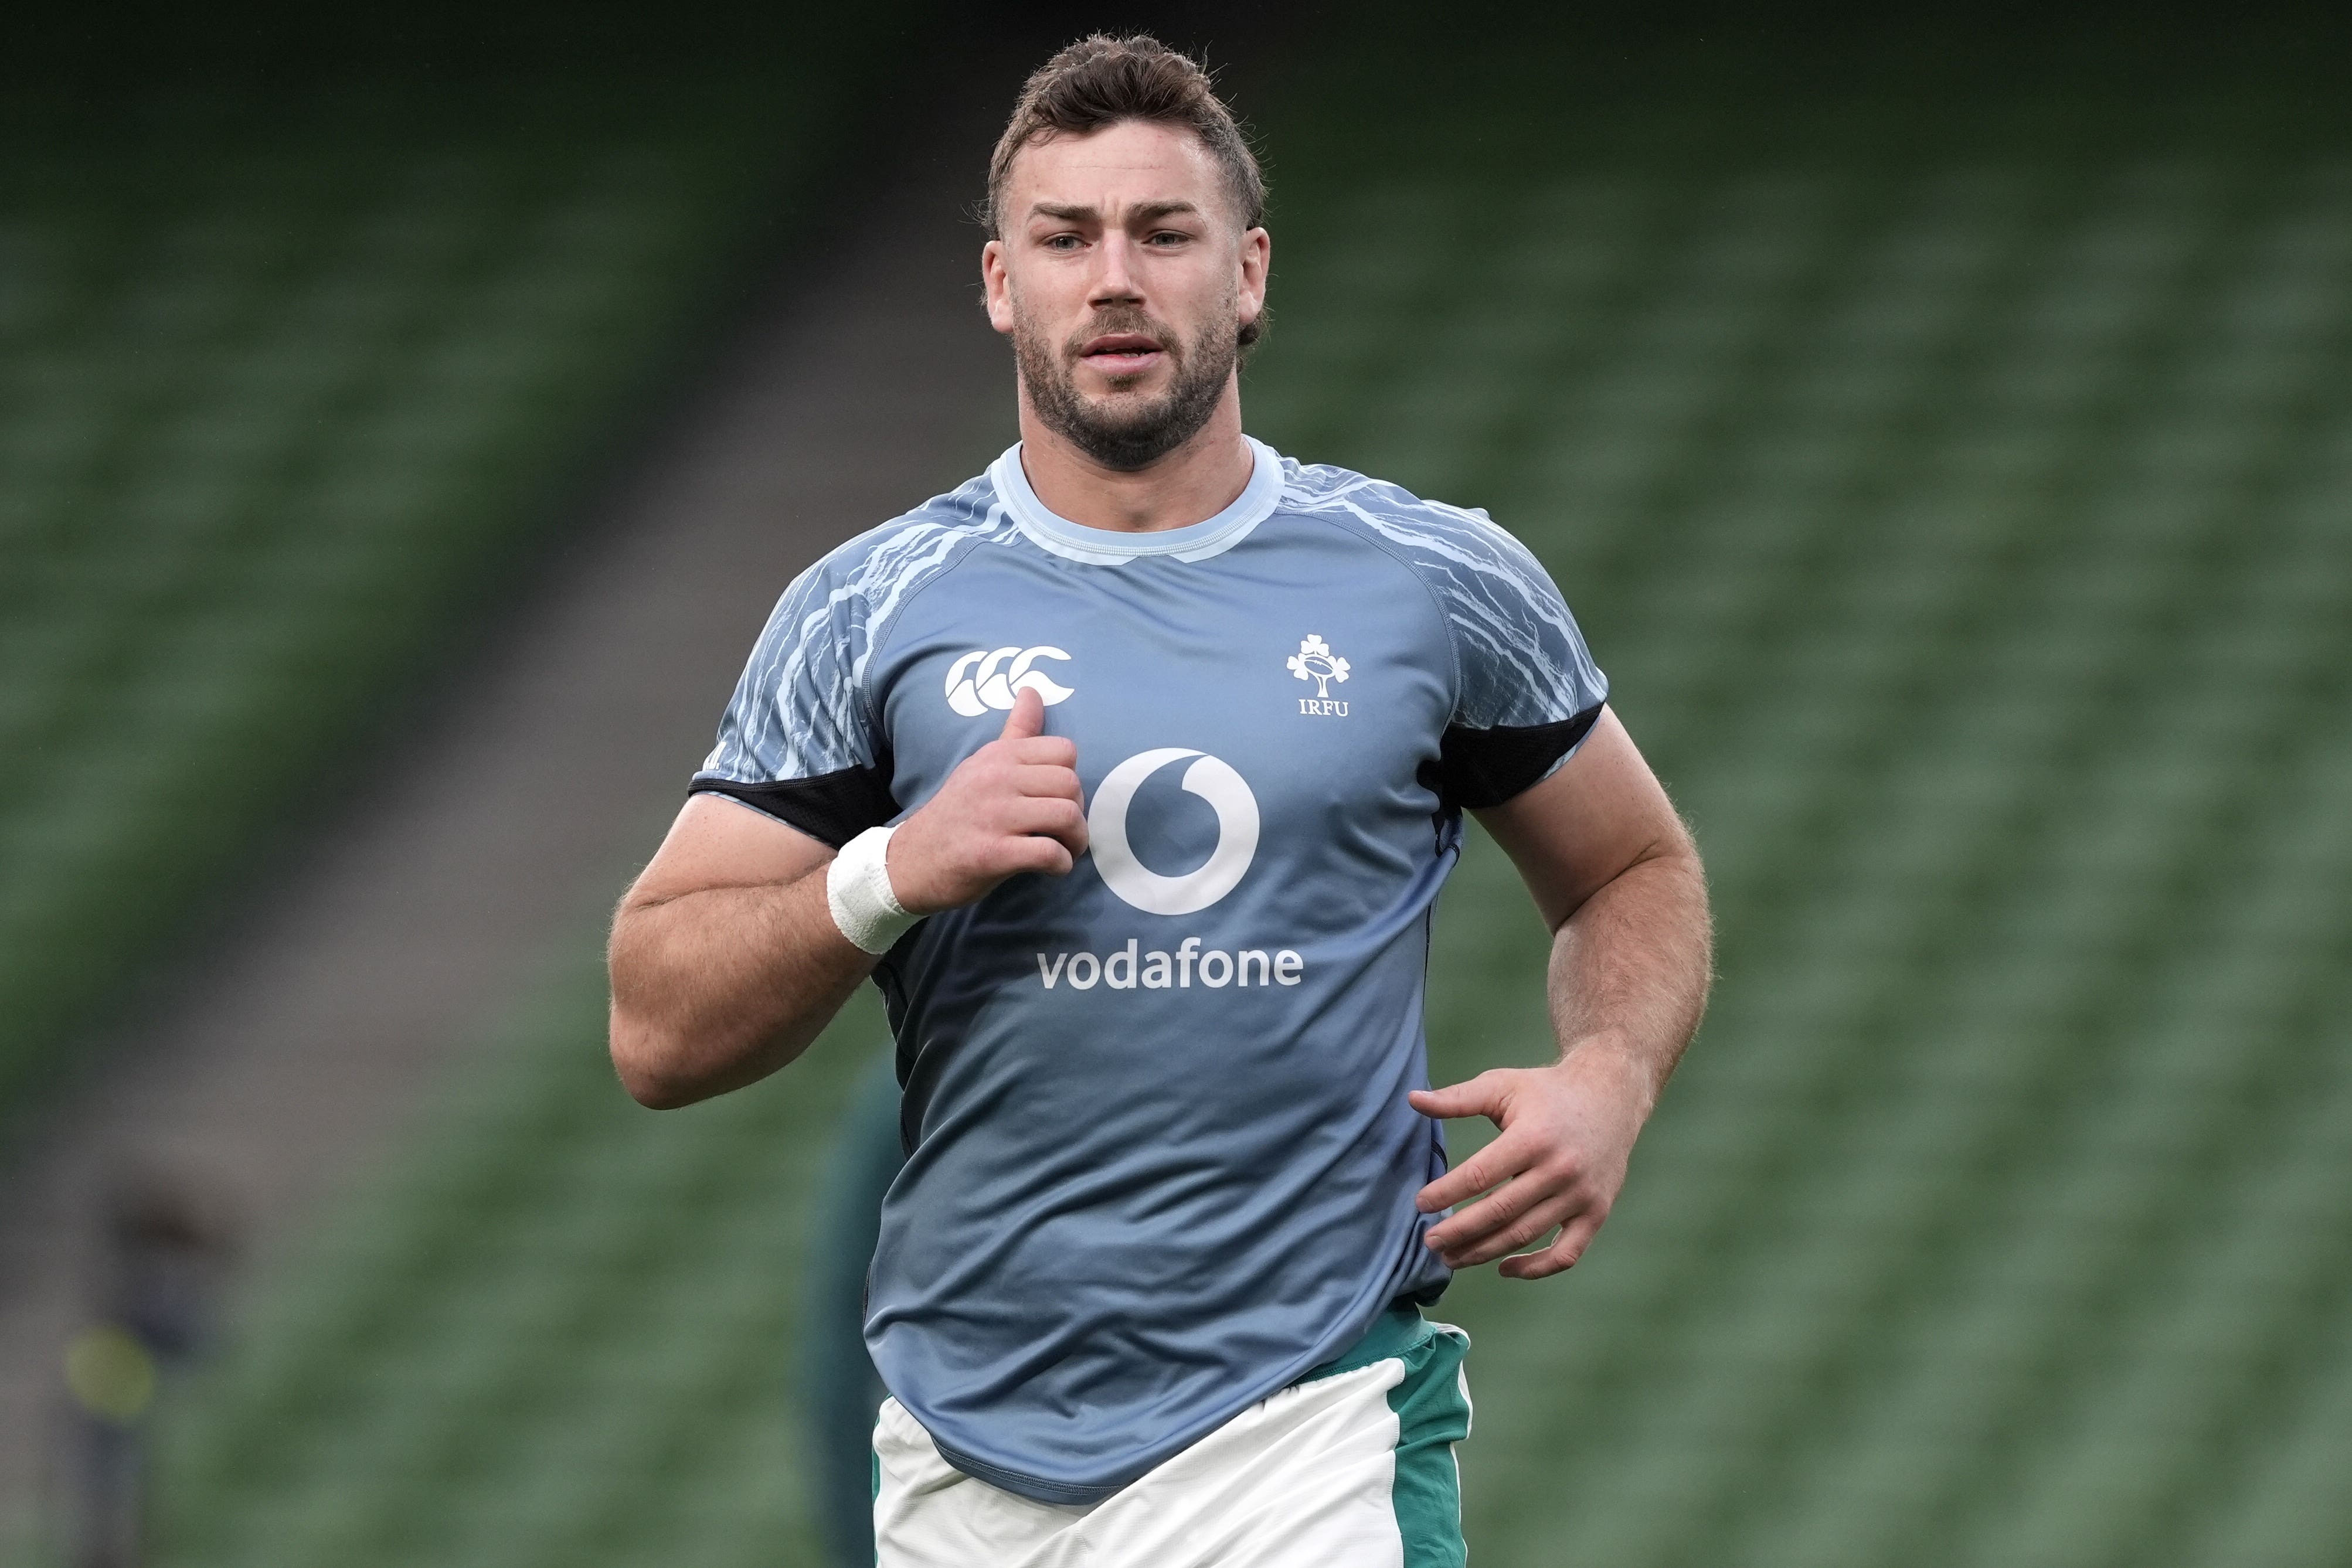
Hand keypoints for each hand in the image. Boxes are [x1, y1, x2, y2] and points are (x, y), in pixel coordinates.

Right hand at [886, 687, 1086, 914]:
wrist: (913, 860)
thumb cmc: (957, 812)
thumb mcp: (981, 764)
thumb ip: (1015, 731)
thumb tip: (1033, 690)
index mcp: (998, 756)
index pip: (1065, 751)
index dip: (1071, 777)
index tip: (1058, 798)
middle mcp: (996, 779)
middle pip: (1071, 784)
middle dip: (1079, 812)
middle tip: (1065, 831)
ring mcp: (994, 816)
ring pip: (1066, 816)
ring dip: (1076, 841)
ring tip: (1065, 850)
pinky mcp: (992, 854)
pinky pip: (1049, 853)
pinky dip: (1061, 864)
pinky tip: (1052, 869)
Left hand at [1408, 1047, 1651, 1279]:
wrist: (1610, 1097)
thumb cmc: (1547, 1092)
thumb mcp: (1502, 1085)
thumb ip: (1458, 1098)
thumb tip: (1412, 1099)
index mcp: (1533, 1137)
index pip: (1481, 1175)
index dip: (1446, 1193)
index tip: (1420, 1204)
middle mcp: (1560, 1170)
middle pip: (1500, 1212)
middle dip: (1459, 1231)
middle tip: (1430, 1242)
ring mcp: (1581, 1196)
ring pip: (1526, 1235)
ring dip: (1485, 1252)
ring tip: (1452, 1258)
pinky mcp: (1597, 1213)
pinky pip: (1566, 1254)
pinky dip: (1536, 1269)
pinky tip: (1504, 1268)